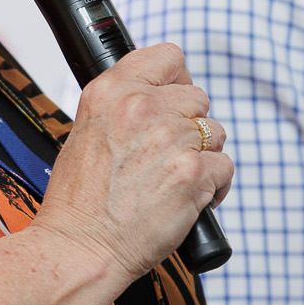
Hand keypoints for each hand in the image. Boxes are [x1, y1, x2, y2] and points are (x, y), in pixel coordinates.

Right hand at [28, 43, 232, 286]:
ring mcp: (171, 138)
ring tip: (174, 181)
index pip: (169, 57)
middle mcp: (142, 107)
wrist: (78, 248)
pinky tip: (190, 200)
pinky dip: (214, 187)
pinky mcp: (193, 173)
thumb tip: (159, 100)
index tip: (174, 101)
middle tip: (167, 156)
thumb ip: (124, 107)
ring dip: (203, 156)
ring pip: (215, 133)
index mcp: (112, 91)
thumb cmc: (79, 201)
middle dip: (189, 127)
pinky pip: (224, 168)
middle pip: (197, 99)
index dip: (177, 81)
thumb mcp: (86, 131)